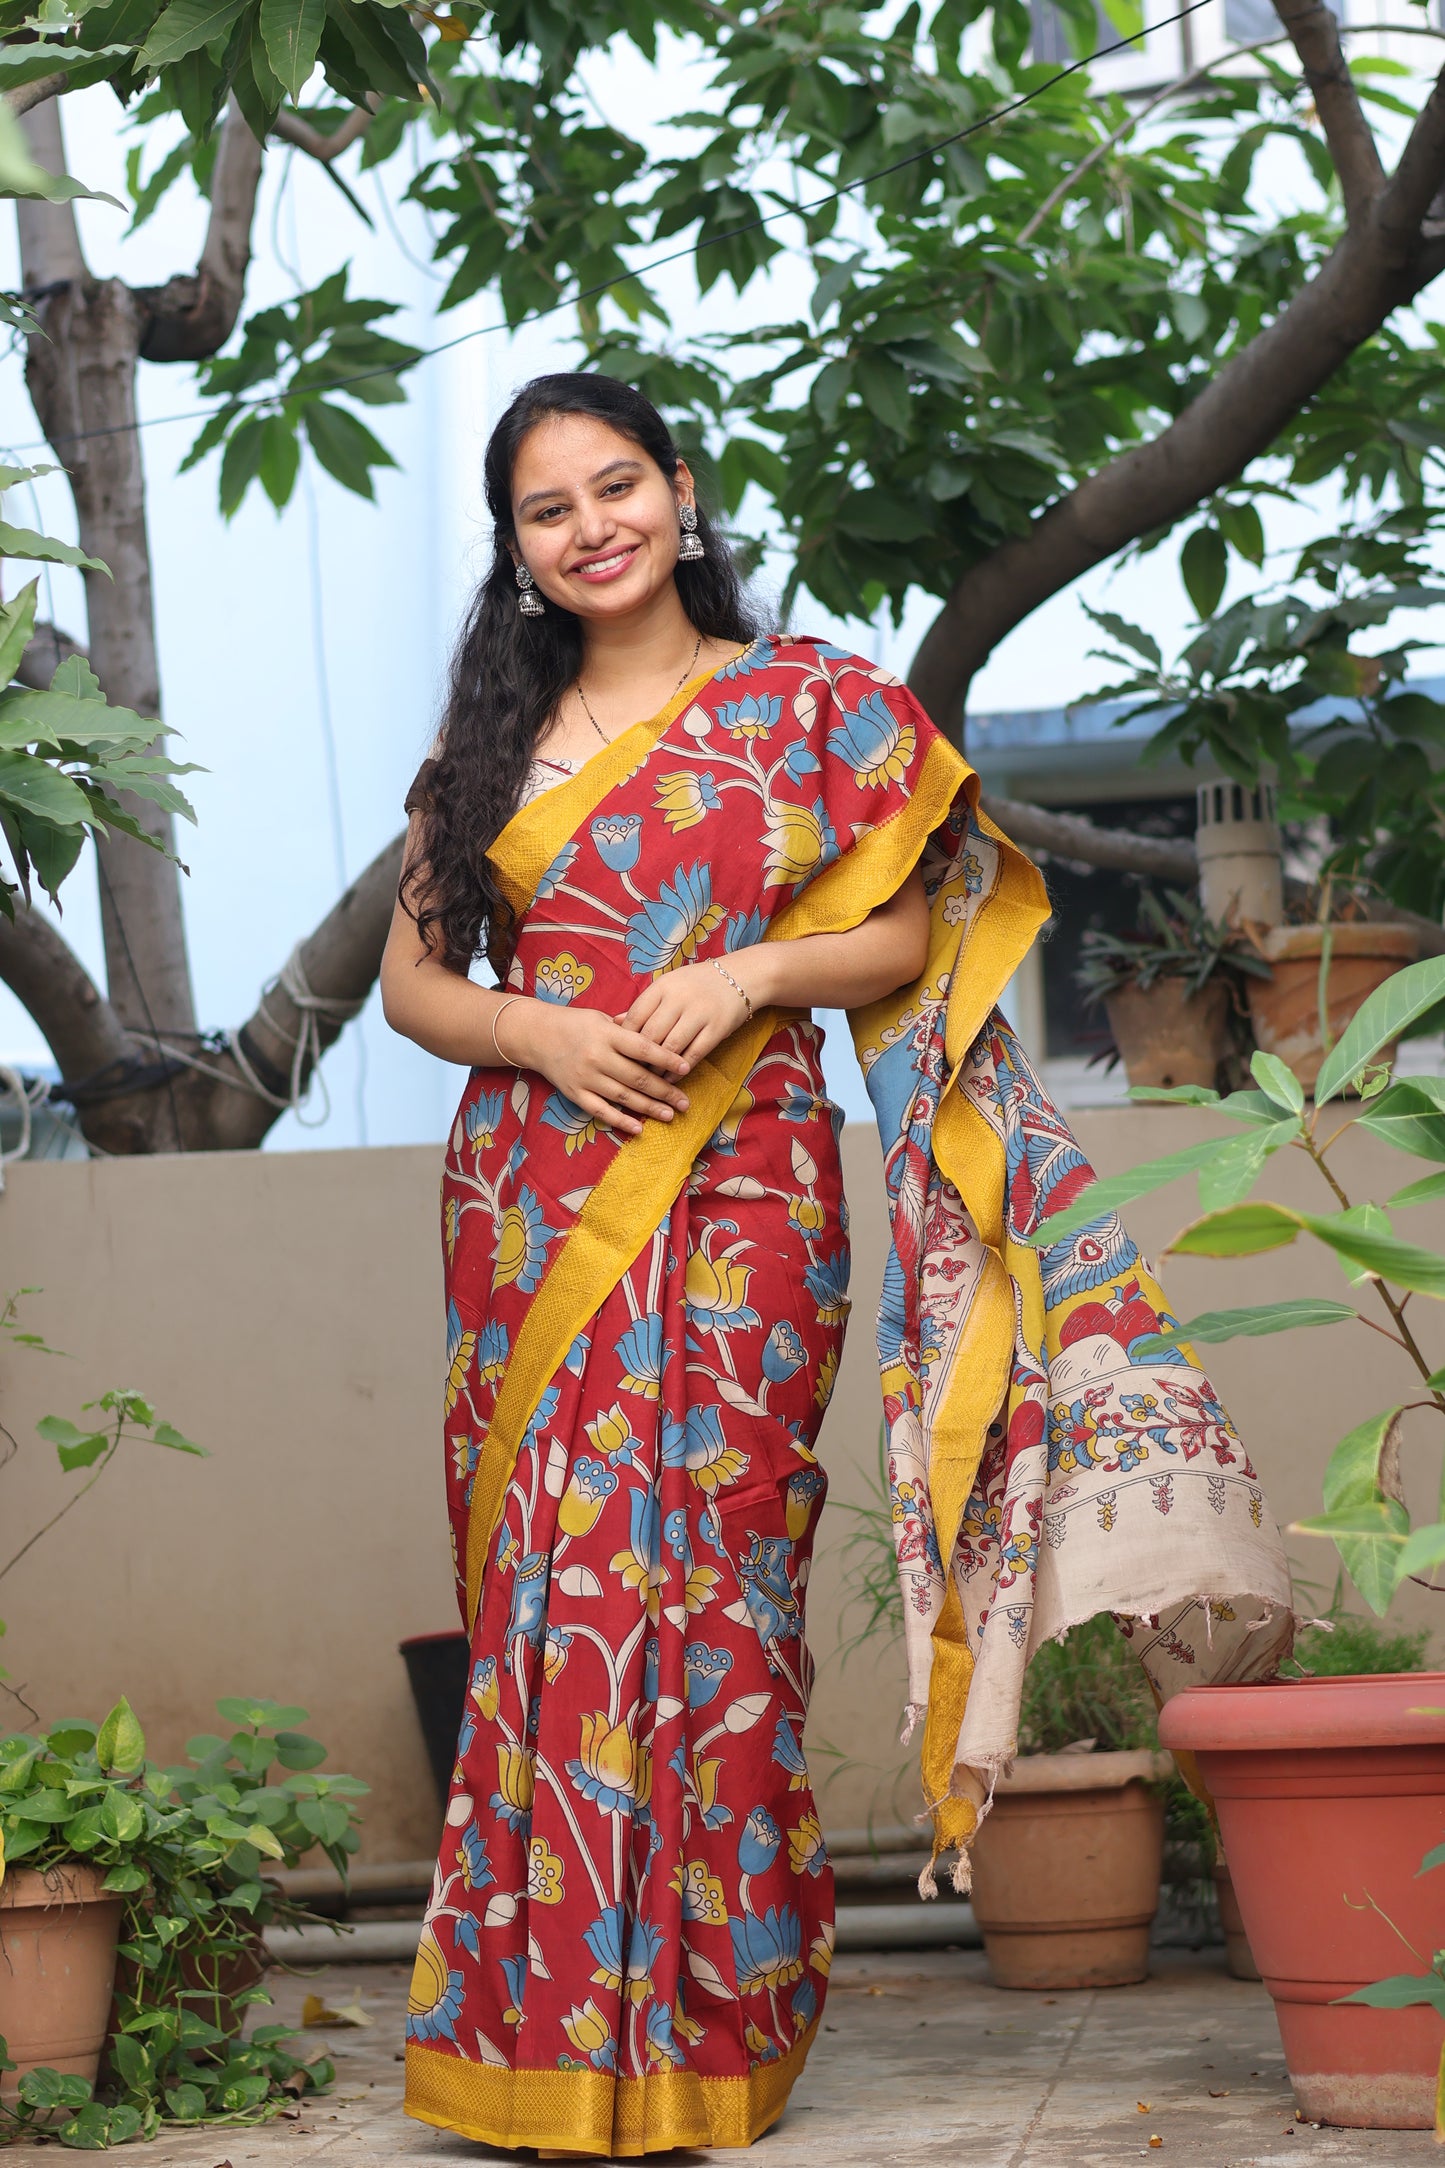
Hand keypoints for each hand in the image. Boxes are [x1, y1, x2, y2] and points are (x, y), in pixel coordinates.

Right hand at [507, 998, 691, 1138]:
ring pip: (624, 1097)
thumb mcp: (602, 1018)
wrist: (536, 1036)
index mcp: (607, 1035)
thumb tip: (660, 1034)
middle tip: (685, 1102)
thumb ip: (629, 1028)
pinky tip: (638, 1128)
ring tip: (670, 1115)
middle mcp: (597, 1057)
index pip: (643, 1048)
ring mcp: (585, 1077)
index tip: (687, 1067)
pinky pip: (600, 1111)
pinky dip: (620, 1121)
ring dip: (649, 1108)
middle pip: (638, 1078)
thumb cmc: (575, 1024)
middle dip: (665, 1091)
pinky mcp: (575, 1094)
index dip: (667, 1058)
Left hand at [616, 955, 766, 1065]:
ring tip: (650, 1078)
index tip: (619, 1053)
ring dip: (658, 1067)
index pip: (636, 1016)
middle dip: (639, 1057)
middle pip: (651, 1035)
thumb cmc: (697, 983)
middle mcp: (680, 998)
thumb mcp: (669, 985)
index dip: (625, 1038)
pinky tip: (671, 1078)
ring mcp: (700, 1014)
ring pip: (670, 1048)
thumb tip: (615, 1023)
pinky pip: (694, 1055)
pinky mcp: (717, 1029)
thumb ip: (644, 1004)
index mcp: (663, 986)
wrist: (741, 977)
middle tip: (631, 1072)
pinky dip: (679, 1071)